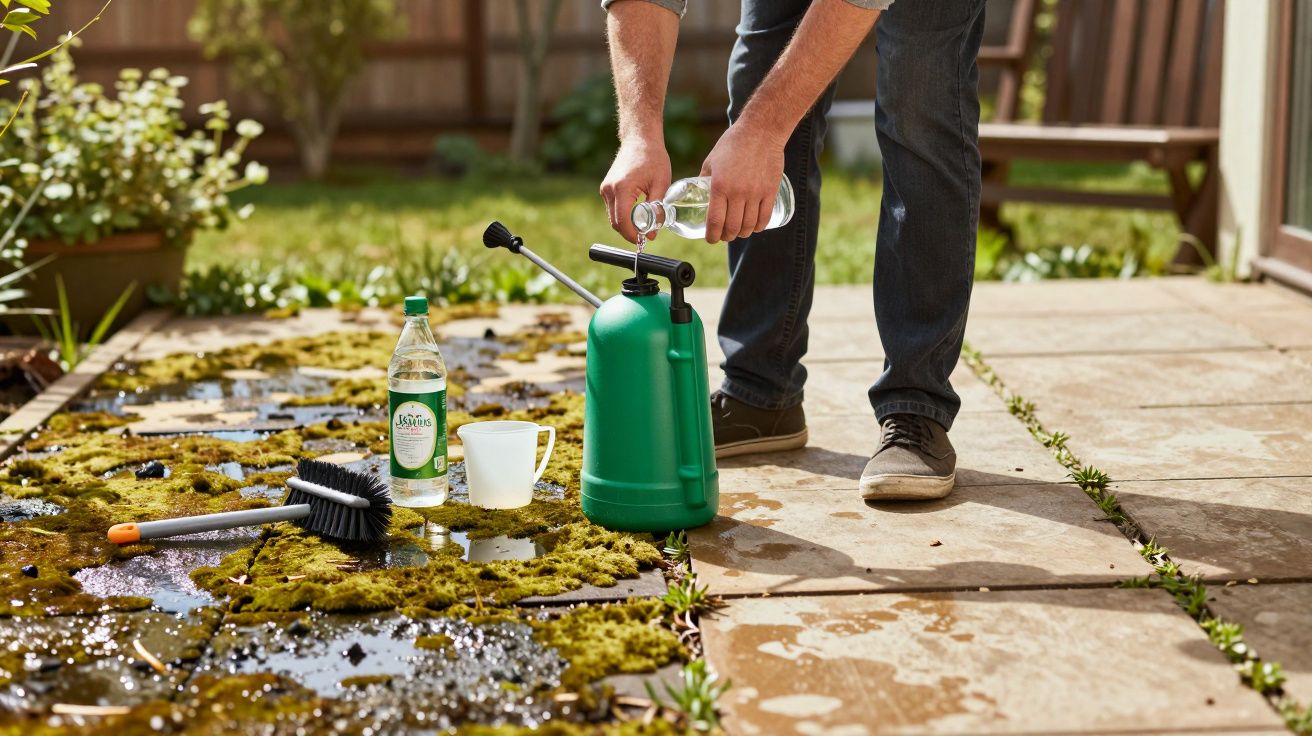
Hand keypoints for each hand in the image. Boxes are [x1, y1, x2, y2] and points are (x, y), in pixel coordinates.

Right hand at [600, 140, 671, 243]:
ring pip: (613, 217)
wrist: (640, 139)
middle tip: (647, 235)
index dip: (633, 235)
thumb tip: (653, 233)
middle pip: (616, 223)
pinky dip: (624, 215)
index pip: (623, 222)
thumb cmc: (653, 158)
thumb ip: (657, 210)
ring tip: (645, 225)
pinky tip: (638, 214)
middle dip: (630, 233)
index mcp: (622, 188)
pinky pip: (613, 209)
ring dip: (627, 225)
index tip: (646, 240)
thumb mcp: (661, 184)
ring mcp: (605, 189)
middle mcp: (609, 190)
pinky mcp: (606, 188)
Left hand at [700, 124, 785, 243]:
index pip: (715, 221)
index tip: (711, 239)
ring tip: (739, 232)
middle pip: (732, 227)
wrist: (760, 131)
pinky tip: (754, 227)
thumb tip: (697, 194)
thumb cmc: (732, 144)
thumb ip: (704, 179)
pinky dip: (758, 227)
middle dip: (726, 236)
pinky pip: (764, 217)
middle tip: (724, 235)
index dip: (712, 235)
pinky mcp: (770, 191)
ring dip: (742, 234)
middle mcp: (737, 192)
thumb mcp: (711, 160)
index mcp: (719, 185)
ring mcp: (756, 193)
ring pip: (749, 225)